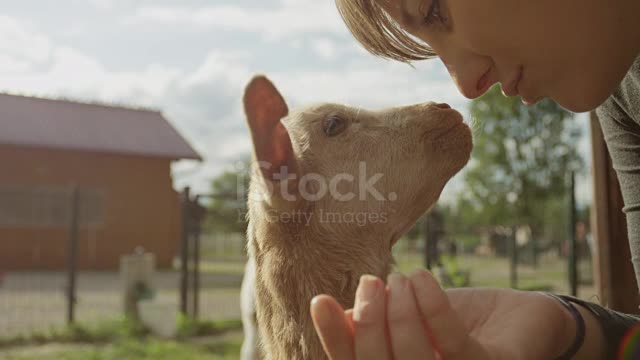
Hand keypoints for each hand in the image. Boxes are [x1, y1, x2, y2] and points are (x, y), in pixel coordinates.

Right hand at [311, 269, 582, 359]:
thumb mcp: (413, 317)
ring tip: (400, 278)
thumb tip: (339, 311)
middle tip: (371, 281)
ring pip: (413, 358)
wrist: (523, 318)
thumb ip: (379, 321)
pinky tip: (423, 278)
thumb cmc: (462, 320)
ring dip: (400, 311)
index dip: (336, 339)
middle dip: (369, 321)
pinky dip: (433, 307)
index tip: (320, 300)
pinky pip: (454, 344)